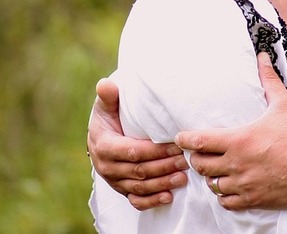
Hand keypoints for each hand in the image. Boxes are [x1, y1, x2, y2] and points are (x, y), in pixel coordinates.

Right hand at [88, 77, 188, 209]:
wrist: (100, 136)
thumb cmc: (108, 117)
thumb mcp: (106, 105)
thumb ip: (108, 96)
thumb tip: (106, 84)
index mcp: (104, 146)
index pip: (132, 151)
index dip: (155, 150)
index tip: (176, 145)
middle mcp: (107, 167)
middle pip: (139, 170)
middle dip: (164, 166)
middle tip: (186, 160)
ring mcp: (115, 181)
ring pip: (140, 187)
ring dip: (162, 183)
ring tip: (184, 177)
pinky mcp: (122, 189)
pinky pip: (135, 200)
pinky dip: (151, 201)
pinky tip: (168, 197)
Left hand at [176, 53, 286, 210]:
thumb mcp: (283, 104)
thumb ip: (268, 80)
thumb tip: (262, 57)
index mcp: (239, 140)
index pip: (199, 141)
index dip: (186, 139)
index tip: (182, 138)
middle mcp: (236, 164)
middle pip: (201, 165)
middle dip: (197, 158)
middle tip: (201, 153)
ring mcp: (244, 184)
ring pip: (212, 185)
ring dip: (212, 177)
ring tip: (217, 170)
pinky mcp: (254, 199)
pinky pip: (227, 202)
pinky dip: (224, 195)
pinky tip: (230, 188)